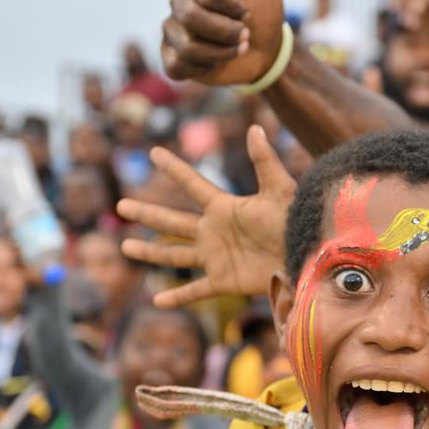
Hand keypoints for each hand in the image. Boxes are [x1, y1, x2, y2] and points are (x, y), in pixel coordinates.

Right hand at [118, 125, 294, 305]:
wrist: (307, 255)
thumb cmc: (296, 221)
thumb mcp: (279, 189)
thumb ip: (264, 160)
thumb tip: (256, 127)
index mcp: (224, 207)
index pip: (193, 184)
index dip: (174, 168)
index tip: (154, 151)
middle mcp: (214, 231)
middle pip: (172, 221)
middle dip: (146, 213)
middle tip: (121, 204)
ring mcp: (216, 257)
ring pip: (175, 255)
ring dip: (150, 252)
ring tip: (126, 246)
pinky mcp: (223, 281)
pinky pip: (196, 290)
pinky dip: (177, 296)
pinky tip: (157, 300)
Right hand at [161, 0, 285, 84]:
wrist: (266, 51)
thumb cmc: (264, 11)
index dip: (232, 8)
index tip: (248, 13)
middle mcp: (178, 3)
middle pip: (192, 19)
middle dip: (227, 32)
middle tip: (245, 36)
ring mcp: (172, 31)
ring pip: (187, 47)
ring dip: (221, 53)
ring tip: (236, 50)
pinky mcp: (172, 59)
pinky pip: (177, 67)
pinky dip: (203, 69)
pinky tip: (216, 63)